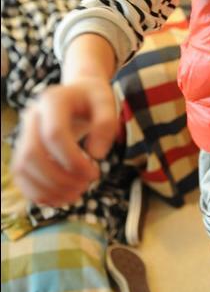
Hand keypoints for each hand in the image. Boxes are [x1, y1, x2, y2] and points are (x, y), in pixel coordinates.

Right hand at [11, 79, 117, 206]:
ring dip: (48, 189)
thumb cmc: (94, 99)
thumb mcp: (107, 103)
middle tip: (86, 186)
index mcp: (52, 100)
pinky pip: (21, 176)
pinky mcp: (23, 149)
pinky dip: (38, 193)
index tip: (94, 173)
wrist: (78, 93)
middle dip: (59, 178)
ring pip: (22, 168)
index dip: (73, 160)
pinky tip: (61, 198)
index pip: (54, 135)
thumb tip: (96, 155)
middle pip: (32, 154)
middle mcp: (32, 116)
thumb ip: (106, 124)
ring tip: (76, 194)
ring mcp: (23, 133)